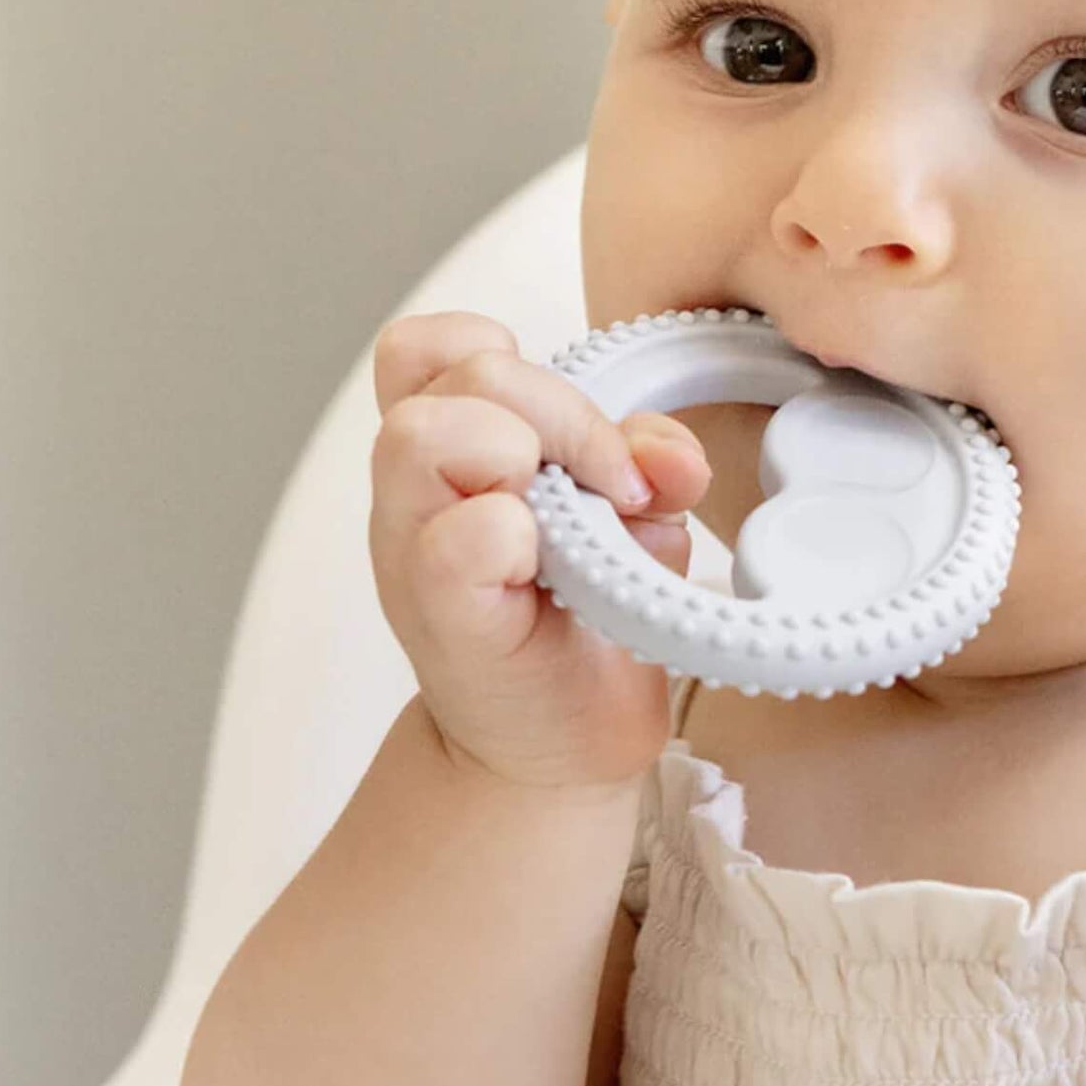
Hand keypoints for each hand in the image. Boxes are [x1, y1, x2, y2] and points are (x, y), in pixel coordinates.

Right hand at [368, 311, 711, 788]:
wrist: (562, 742)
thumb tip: (670, 458)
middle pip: (461, 372)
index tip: (593, 440)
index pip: (436, 344)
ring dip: (520, 458)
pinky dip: (510, 536)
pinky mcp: (442, 617)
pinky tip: (544, 569)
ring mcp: (414, 549)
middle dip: (563, 414)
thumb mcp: (637, 521)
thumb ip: (653, 466)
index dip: (522, 364)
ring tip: (565, 527)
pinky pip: (454, 540)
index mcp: (456, 446)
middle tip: (616, 489)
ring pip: (421, 432)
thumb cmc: (587, 618)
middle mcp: (417, 488)